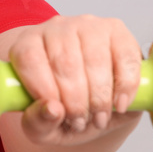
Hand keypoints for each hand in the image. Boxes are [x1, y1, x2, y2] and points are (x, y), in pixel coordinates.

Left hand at [6, 15, 143, 145]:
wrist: (93, 106)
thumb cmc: (62, 111)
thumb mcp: (42, 126)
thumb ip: (37, 122)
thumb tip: (52, 110)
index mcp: (27, 44)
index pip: (29, 58)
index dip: (44, 89)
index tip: (58, 115)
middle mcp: (55, 28)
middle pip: (65, 62)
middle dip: (75, 101)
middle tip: (80, 122)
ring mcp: (87, 25)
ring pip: (95, 59)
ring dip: (99, 97)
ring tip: (98, 118)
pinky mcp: (117, 30)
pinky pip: (125, 56)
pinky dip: (125, 85)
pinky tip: (120, 104)